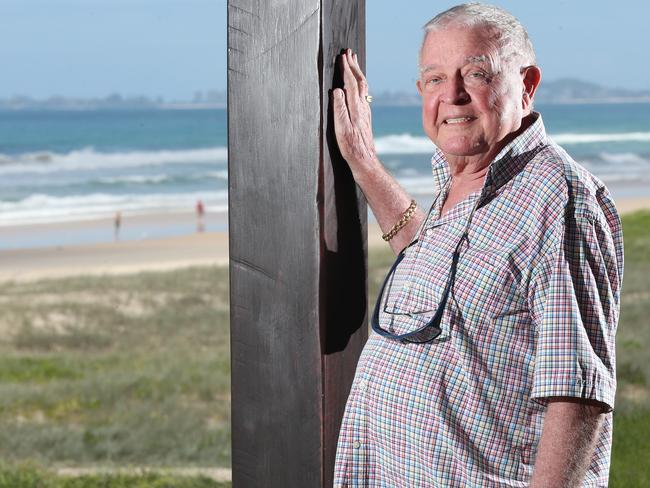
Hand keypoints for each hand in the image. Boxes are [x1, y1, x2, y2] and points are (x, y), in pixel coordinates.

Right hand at [332, 49, 377, 172]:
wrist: (365, 160)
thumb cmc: (351, 148)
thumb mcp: (341, 129)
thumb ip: (340, 109)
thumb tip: (337, 90)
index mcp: (355, 108)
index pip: (351, 83)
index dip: (346, 68)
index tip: (342, 56)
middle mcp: (362, 107)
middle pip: (359, 81)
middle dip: (353, 66)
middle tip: (348, 52)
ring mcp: (365, 112)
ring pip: (362, 87)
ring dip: (357, 73)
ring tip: (353, 63)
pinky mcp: (365, 117)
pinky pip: (363, 94)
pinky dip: (359, 84)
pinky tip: (357, 85)